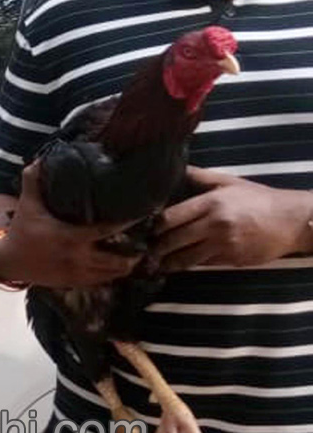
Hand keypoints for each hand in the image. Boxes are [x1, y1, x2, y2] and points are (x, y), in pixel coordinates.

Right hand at [0, 162, 143, 287]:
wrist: (9, 261)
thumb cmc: (21, 230)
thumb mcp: (27, 204)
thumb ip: (33, 181)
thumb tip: (40, 159)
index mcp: (69, 237)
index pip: (105, 231)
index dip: (126, 225)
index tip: (142, 218)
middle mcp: (77, 258)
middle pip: (115, 261)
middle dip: (132, 256)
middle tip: (146, 245)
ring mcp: (76, 273)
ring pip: (110, 275)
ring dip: (125, 268)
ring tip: (137, 258)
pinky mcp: (73, 283)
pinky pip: (100, 283)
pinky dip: (111, 277)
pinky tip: (119, 270)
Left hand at [154, 167, 312, 269]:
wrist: (292, 220)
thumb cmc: (258, 199)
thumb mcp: (229, 182)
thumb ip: (200, 176)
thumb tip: (176, 167)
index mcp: (211, 203)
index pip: (171, 217)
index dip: (153, 225)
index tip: (142, 228)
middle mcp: (215, 225)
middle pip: (174, 240)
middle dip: (155, 247)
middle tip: (140, 250)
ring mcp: (224, 245)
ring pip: (186, 258)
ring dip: (167, 262)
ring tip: (152, 264)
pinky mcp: (233, 260)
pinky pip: (204, 264)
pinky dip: (190, 264)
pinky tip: (178, 265)